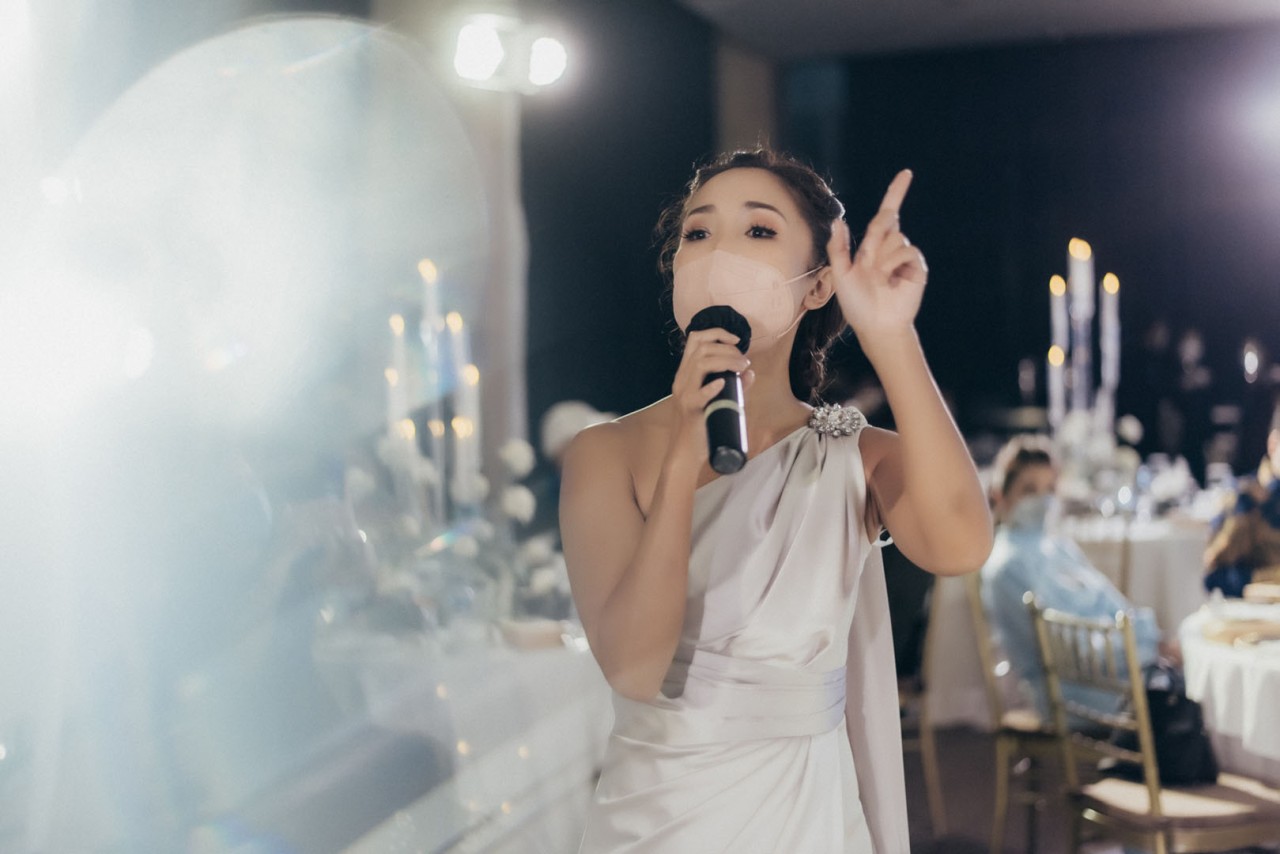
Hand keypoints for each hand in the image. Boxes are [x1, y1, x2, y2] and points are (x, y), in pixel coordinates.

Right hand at [669, 328, 753, 462]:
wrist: (686, 453)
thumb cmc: (702, 427)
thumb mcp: (718, 401)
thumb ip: (735, 387)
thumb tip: (750, 373)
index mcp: (686, 374)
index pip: (694, 340)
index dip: (716, 333)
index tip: (736, 340)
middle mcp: (682, 380)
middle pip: (700, 348)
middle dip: (727, 348)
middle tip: (744, 361)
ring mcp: (684, 394)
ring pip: (700, 364)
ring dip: (726, 361)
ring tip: (742, 367)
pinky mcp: (689, 410)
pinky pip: (698, 394)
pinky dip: (712, 386)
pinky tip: (724, 383)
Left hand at [827, 169, 928, 341]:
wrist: (875, 324)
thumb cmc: (857, 302)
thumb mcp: (839, 274)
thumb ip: (837, 247)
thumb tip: (838, 221)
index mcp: (873, 245)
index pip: (886, 214)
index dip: (897, 192)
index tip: (907, 173)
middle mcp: (890, 247)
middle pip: (885, 221)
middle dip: (873, 239)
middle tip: (866, 264)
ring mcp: (904, 256)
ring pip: (894, 238)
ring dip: (881, 258)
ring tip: (879, 278)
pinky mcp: (916, 266)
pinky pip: (906, 251)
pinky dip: (894, 264)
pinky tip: (891, 280)